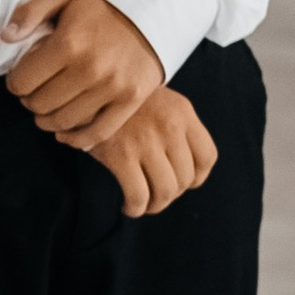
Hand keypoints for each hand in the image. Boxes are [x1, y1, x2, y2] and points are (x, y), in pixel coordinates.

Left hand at [2, 0, 164, 145]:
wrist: (150, 13)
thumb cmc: (100, 8)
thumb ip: (29, 11)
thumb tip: (6, 37)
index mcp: (68, 43)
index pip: (22, 81)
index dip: (16, 82)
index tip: (22, 77)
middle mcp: (90, 68)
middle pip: (40, 104)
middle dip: (30, 100)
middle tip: (35, 91)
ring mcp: (112, 87)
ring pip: (63, 121)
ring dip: (48, 119)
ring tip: (48, 108)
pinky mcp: (130, 100)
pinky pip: (97, 133)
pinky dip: (76, 139)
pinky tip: (65, 132)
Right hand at [85, 84, 217, 218]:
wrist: (87, 86)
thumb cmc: (123, 101)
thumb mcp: (160, 101)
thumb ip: (177, 127)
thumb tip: (187, 171)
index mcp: (182, 112)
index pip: (207, 157)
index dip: (197, 178)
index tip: (182, 183)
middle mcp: (170, 126)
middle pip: (185, 179)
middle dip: (171, 195)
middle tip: (156, 195)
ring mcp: (146, 141)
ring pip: (165, 191)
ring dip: (155, 206)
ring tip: (144, 204)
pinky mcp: (121, 154)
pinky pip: (138, 195)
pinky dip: (136, 208)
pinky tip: (129, 206)